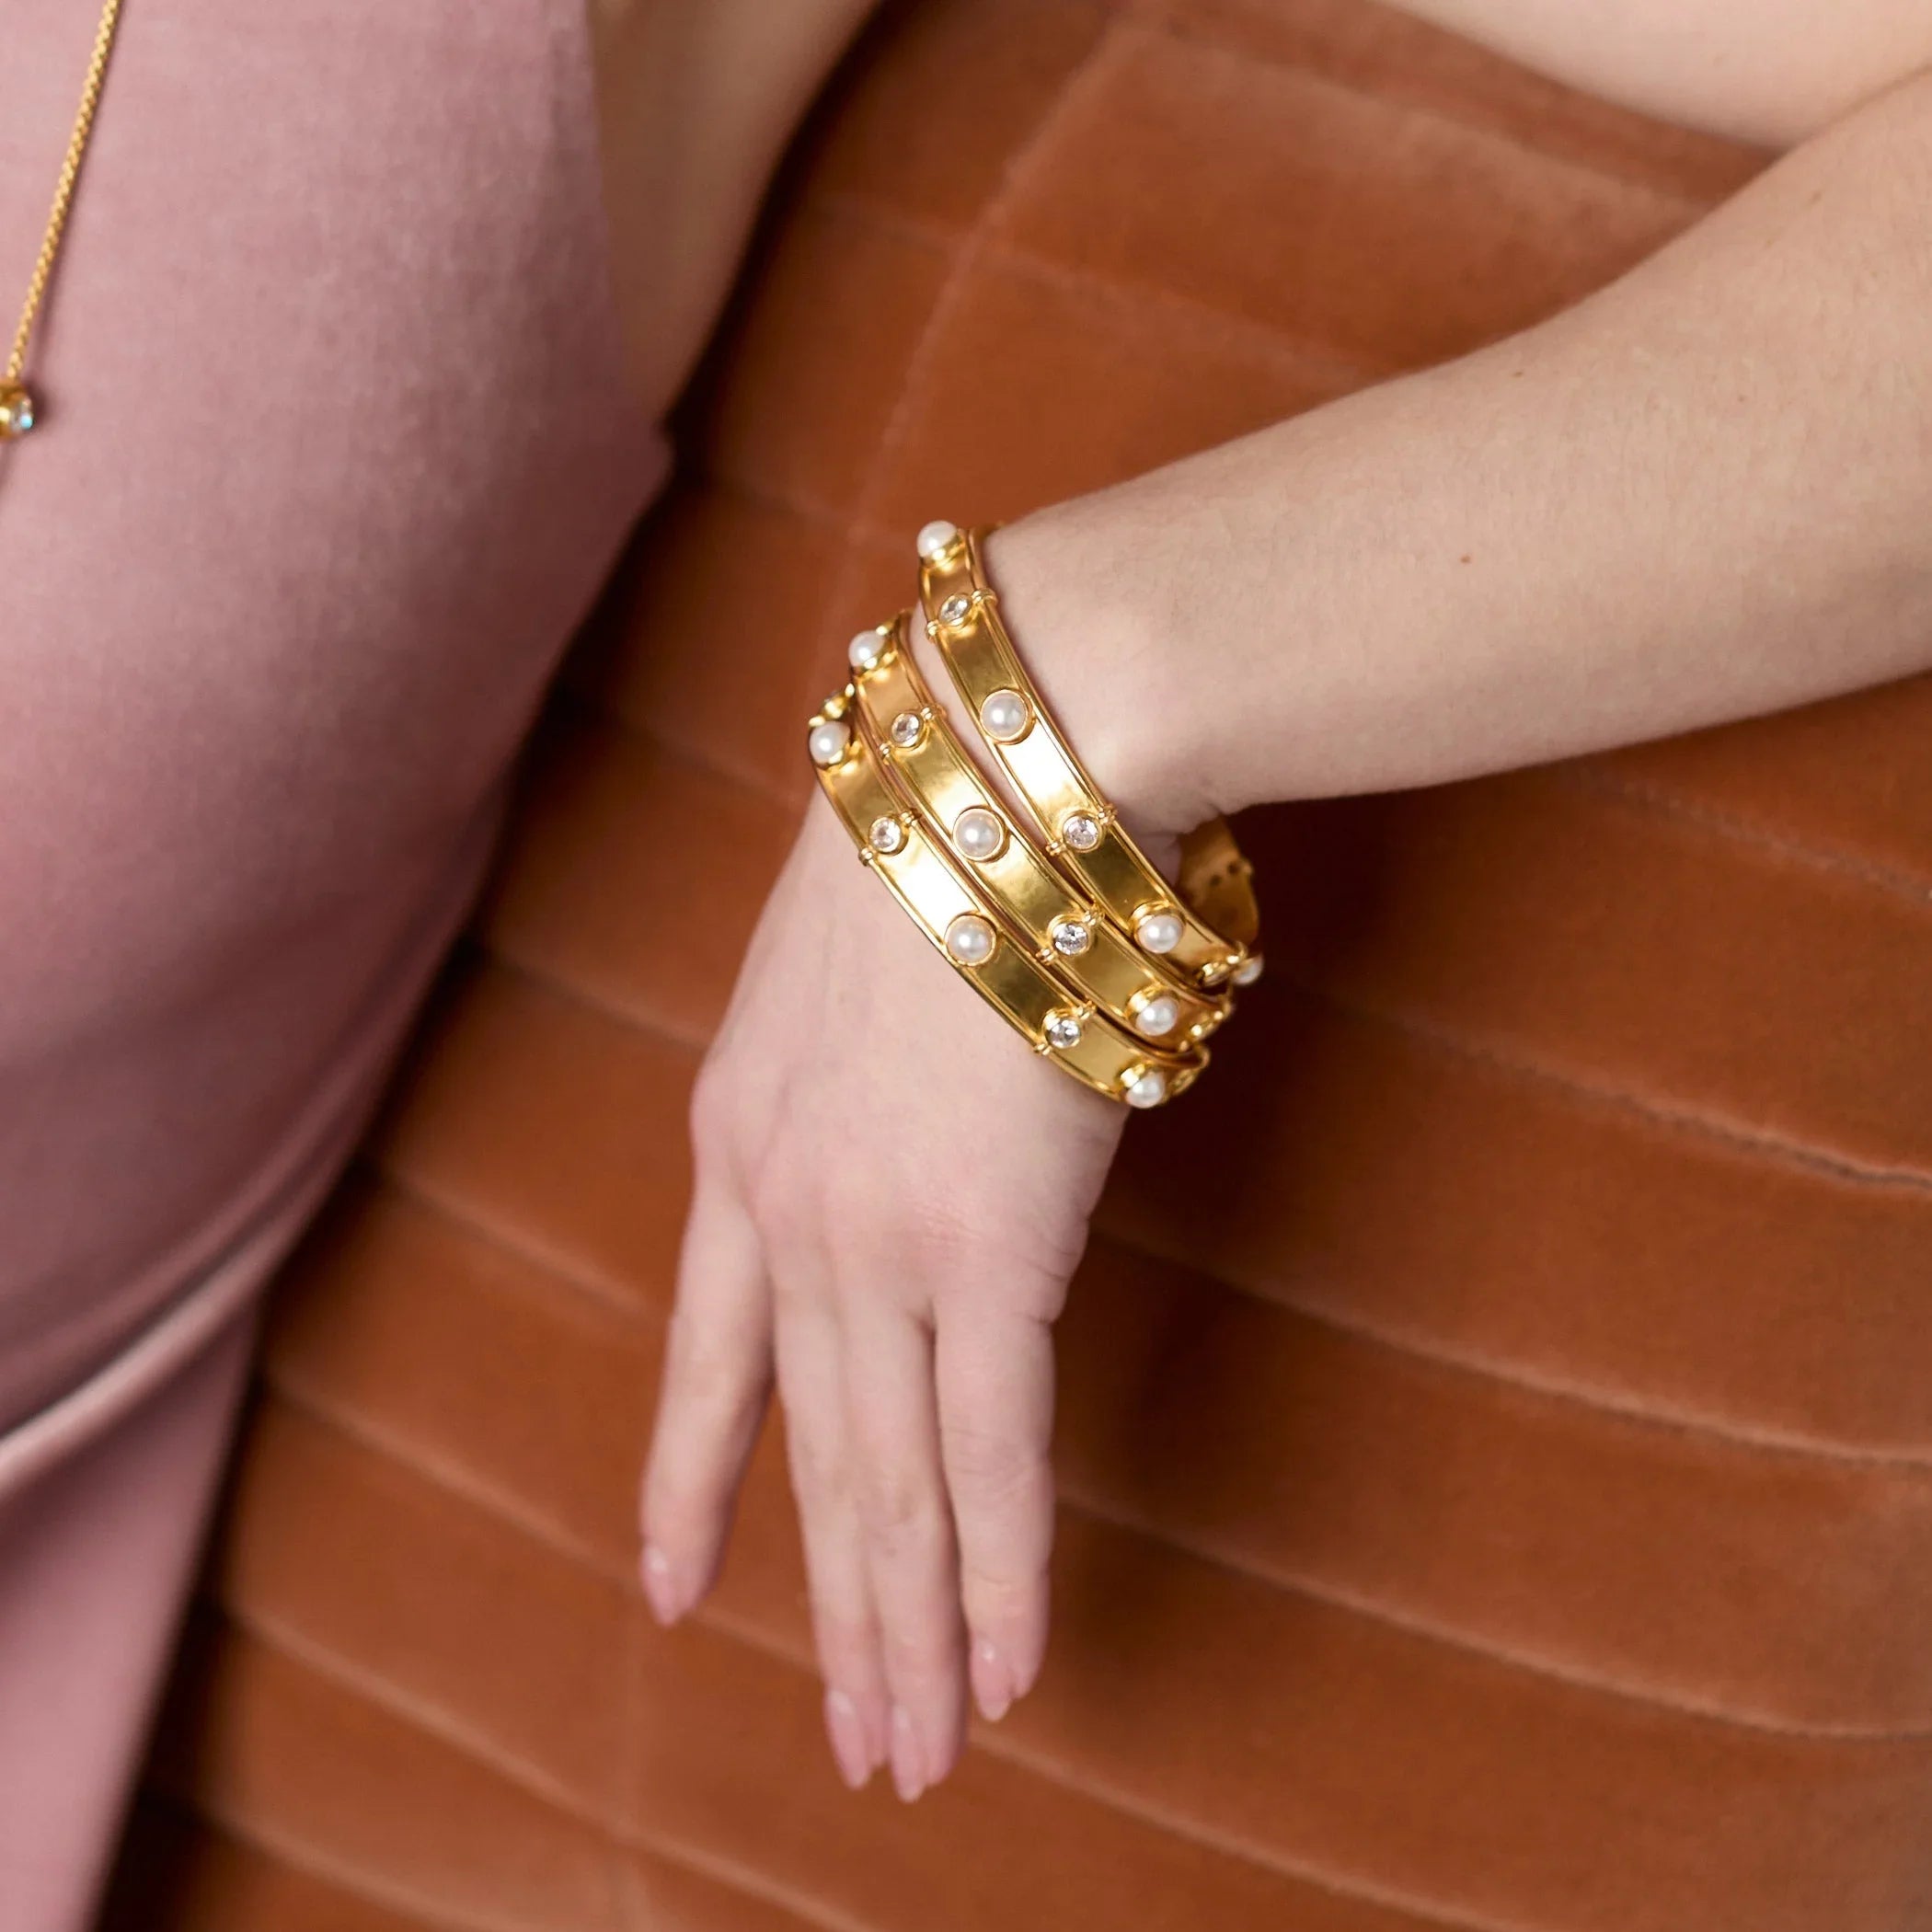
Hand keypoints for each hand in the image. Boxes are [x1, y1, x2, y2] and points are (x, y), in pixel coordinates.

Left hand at [640, 781, 1125, 1797]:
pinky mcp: (982, 1253)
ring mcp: (869, 1241)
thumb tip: (937, 1117)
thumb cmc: (958, 831)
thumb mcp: (862, 959)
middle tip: (850, 1734)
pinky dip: (999, 1575)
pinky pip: (988, 1454)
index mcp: (738, 1135)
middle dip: (826, 1602)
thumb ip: (873, 1070)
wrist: (1006, 768)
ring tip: (912, 1751)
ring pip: (882, 1481)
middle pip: (804, 1449)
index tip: (675, 1575)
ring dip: (903, 1629)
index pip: (708, 1349)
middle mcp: (781, 1210)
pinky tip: (1007, 1671)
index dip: (694, 1474)